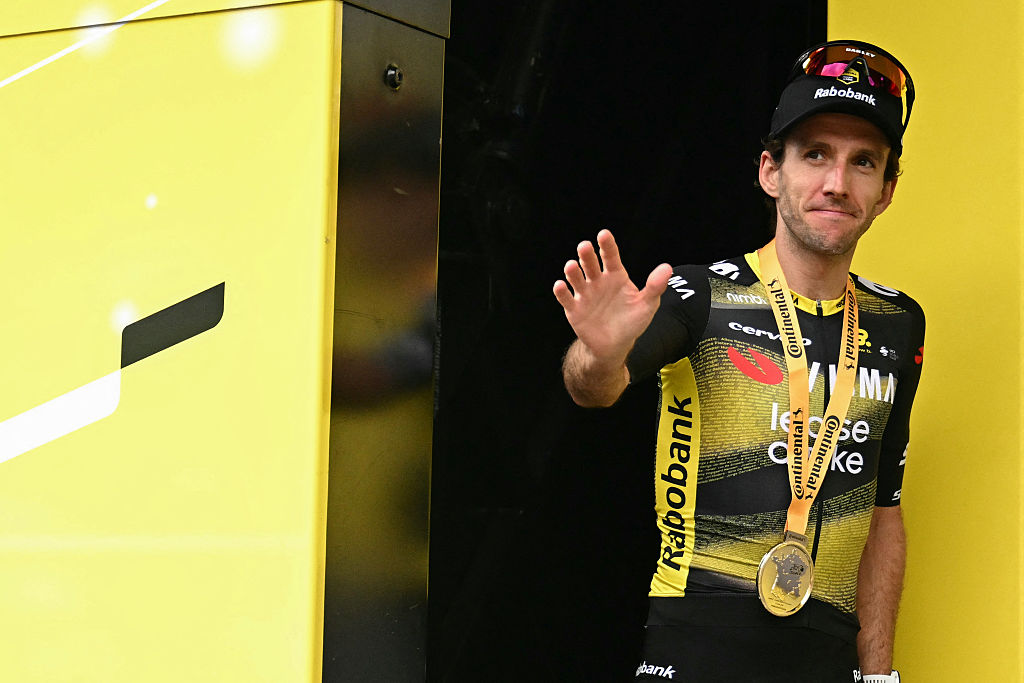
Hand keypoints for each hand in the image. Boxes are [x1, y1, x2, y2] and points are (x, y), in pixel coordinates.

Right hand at [553, 229, 671, 363]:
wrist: (615, 346)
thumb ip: (654, 287)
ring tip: (572, 266)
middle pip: (590, 264)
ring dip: (572, 271)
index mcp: (615, 276)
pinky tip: (561, 286)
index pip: (610, 257)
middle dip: (586, 255)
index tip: (603, 234)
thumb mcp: (647, 305)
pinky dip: (561, 292)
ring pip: (575, 278)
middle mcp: (598, 281)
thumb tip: (667, 268)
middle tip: (584, 247)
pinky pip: (566, 298)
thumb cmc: (632, 322)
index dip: (607, 245)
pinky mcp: (574, 309)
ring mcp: (584, 294)